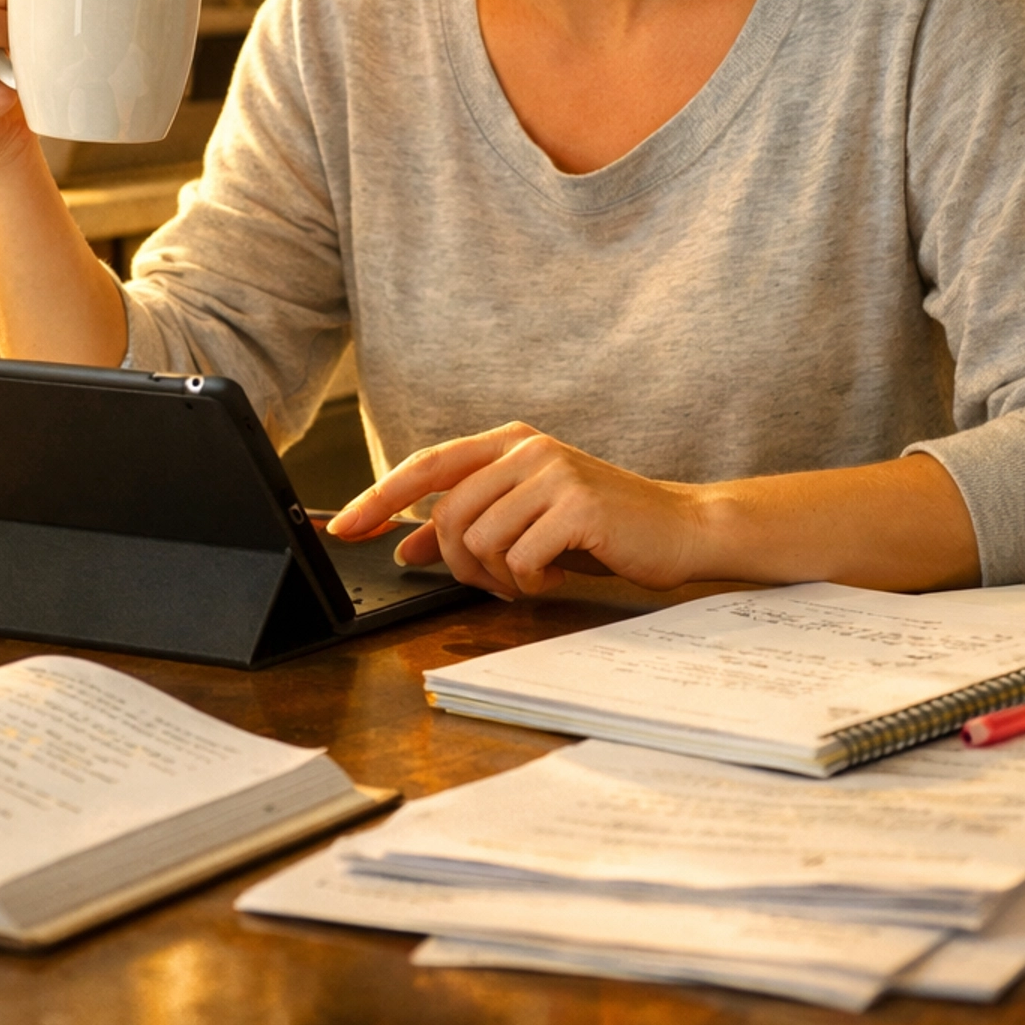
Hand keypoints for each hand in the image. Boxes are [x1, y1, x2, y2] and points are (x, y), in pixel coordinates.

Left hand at [326, 422, 711, 599]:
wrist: (680, 528)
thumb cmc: (603, 526)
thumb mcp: (529, 517)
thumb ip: (470, 525)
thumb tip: (407, 547)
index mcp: (511, 443)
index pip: (427, 465)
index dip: (379, 497)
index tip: (343, 527)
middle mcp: (528, 449)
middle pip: (450, 516)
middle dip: (462, 564)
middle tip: (498, 581)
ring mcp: (553, 474)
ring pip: (479, 540)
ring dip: (498, 577)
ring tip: (532, 575)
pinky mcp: (577, 506)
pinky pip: (519, 559)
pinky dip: (530, 581)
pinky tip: (556, 574)